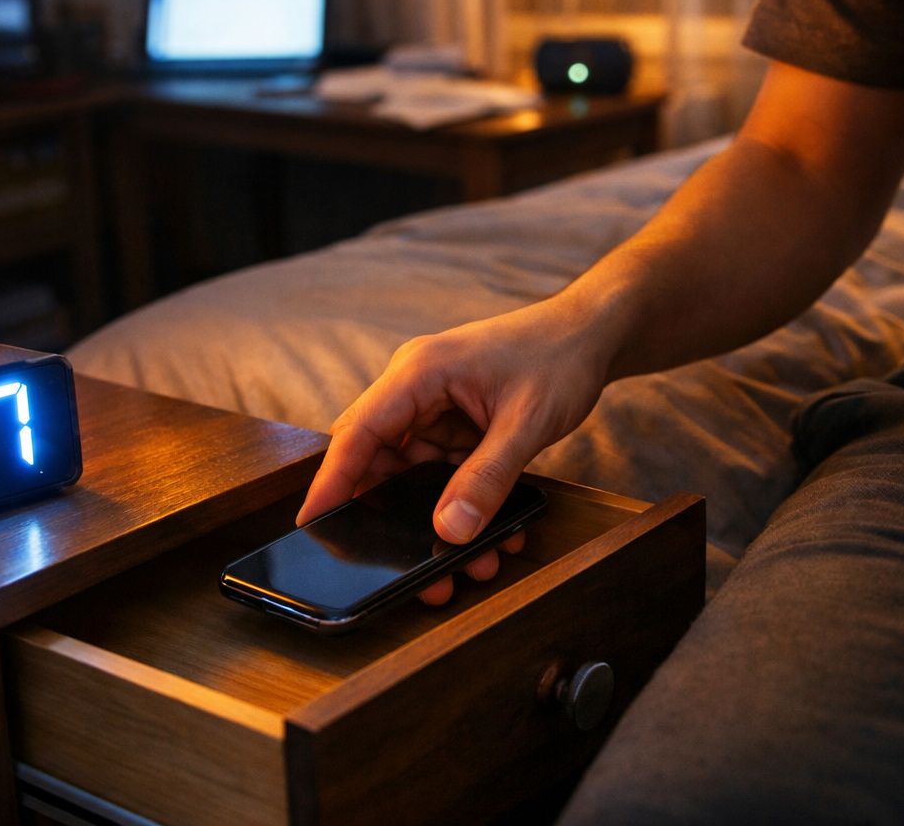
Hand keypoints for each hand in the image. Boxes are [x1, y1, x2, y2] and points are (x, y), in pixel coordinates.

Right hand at [297, 294, 609, 603]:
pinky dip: (459, 502)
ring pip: (411, 474)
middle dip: (391, 516)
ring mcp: (435, 407)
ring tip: (468, 562)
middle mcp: (416, 388)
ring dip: (431, 517)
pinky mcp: (455, 424)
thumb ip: (488, 478)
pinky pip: (442, 472)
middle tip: (408, 570)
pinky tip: (488, 534)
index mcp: (419, 372)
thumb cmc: (559, 356)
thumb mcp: (527, 422)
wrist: (592, 333)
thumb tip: (450, 531)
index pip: (358, 432)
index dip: (332, 480)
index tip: (312, 522)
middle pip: (378, 459)